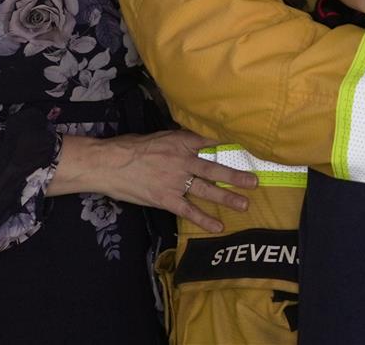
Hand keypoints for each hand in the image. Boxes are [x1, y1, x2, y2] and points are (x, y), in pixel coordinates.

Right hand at [51, 129, 257, 232]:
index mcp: (180, 142)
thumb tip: (194, 144)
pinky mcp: (166, 199)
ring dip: (227, 198)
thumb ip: (177, 142)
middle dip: (235, 176)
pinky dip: (204, 219)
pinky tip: (218, 227)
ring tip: (245, 205)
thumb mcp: (158, 137)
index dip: (227, 148)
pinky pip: (189, 210)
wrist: (109, 163)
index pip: (209, 144)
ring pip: (206, 189)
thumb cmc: (130, 148)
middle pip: (214, 168)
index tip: (245, 152)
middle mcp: (182, 161)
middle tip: (254, 182)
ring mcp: (175, 181)